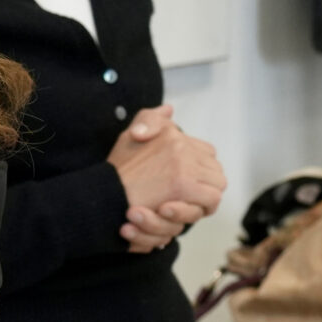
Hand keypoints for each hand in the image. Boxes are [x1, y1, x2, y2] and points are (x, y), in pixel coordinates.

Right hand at [106, 103, 224, 245]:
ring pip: (217, 183)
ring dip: (207, 198)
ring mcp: (183, 163)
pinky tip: (188, 212)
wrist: (104, 194)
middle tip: (192, 199)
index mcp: (170, 133)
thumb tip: (169, 109)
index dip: (201, 171)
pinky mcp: (183, 185)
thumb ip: (150, 121)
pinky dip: (203, 208)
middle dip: (207, 186)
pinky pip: (211, 198)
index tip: (190, 184)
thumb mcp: (128, 137)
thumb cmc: (115, 172)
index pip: (206, 151)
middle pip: (215, 167)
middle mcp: (179, 143)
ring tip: (191, 206)